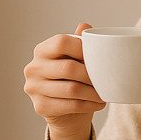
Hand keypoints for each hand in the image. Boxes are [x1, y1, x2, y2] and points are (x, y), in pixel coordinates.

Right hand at [23, 22, 104, 139]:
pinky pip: (71, 105)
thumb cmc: (74, 80)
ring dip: (94, 92)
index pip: (61, 43)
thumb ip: (79, 43)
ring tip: (106, 93)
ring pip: (72, 89)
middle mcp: (33, 68)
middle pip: (68, 68)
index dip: (82, 49)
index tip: (98, 58)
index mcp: (42, 50)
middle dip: (91, 75)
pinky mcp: (41, 107)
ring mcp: (34, 88)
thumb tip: (85, 26)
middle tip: (107, 79)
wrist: (67, 113)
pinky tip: (99, 103)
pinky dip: (90, 105)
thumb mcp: (76, 60)